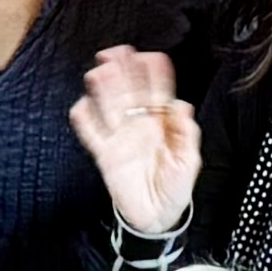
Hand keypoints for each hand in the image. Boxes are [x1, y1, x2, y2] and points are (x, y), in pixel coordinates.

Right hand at [69, 43, 199, 236]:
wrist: (157, 218)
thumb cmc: (176, 189)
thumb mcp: (189, 161)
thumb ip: (186, 133)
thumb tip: (181, 105)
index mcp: (161, 124)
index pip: (157, 91)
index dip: (154, 73)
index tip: (152, 57)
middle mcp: (139, 126)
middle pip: (129, 91)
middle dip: (123, 70)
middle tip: (118, 52)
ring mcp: (120, 138)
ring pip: (108, 106)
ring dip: (103, 88)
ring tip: (101, 71)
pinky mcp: (105, 155)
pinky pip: (92, 134)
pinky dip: (84, 120)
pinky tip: (82, 106)